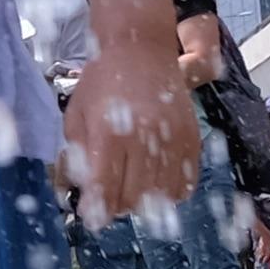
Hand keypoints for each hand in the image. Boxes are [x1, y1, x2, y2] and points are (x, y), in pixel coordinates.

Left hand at [59, 41, 194, 224]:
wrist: (141, 50)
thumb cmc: (102, 83)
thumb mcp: (76, 116)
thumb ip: (78, 158)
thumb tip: (82, 194)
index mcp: (110, 134)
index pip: (105, 190)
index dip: (97, 212)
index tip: (93, 218)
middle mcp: (145, 140)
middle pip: (133, 199)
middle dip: (118, 206)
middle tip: (109, 198)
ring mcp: (173, 141)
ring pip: (161, 198)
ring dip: (144, 201)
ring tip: (131, 186)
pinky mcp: (193, 140)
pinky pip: (185, 185)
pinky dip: (169, 192)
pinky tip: (154, 180)